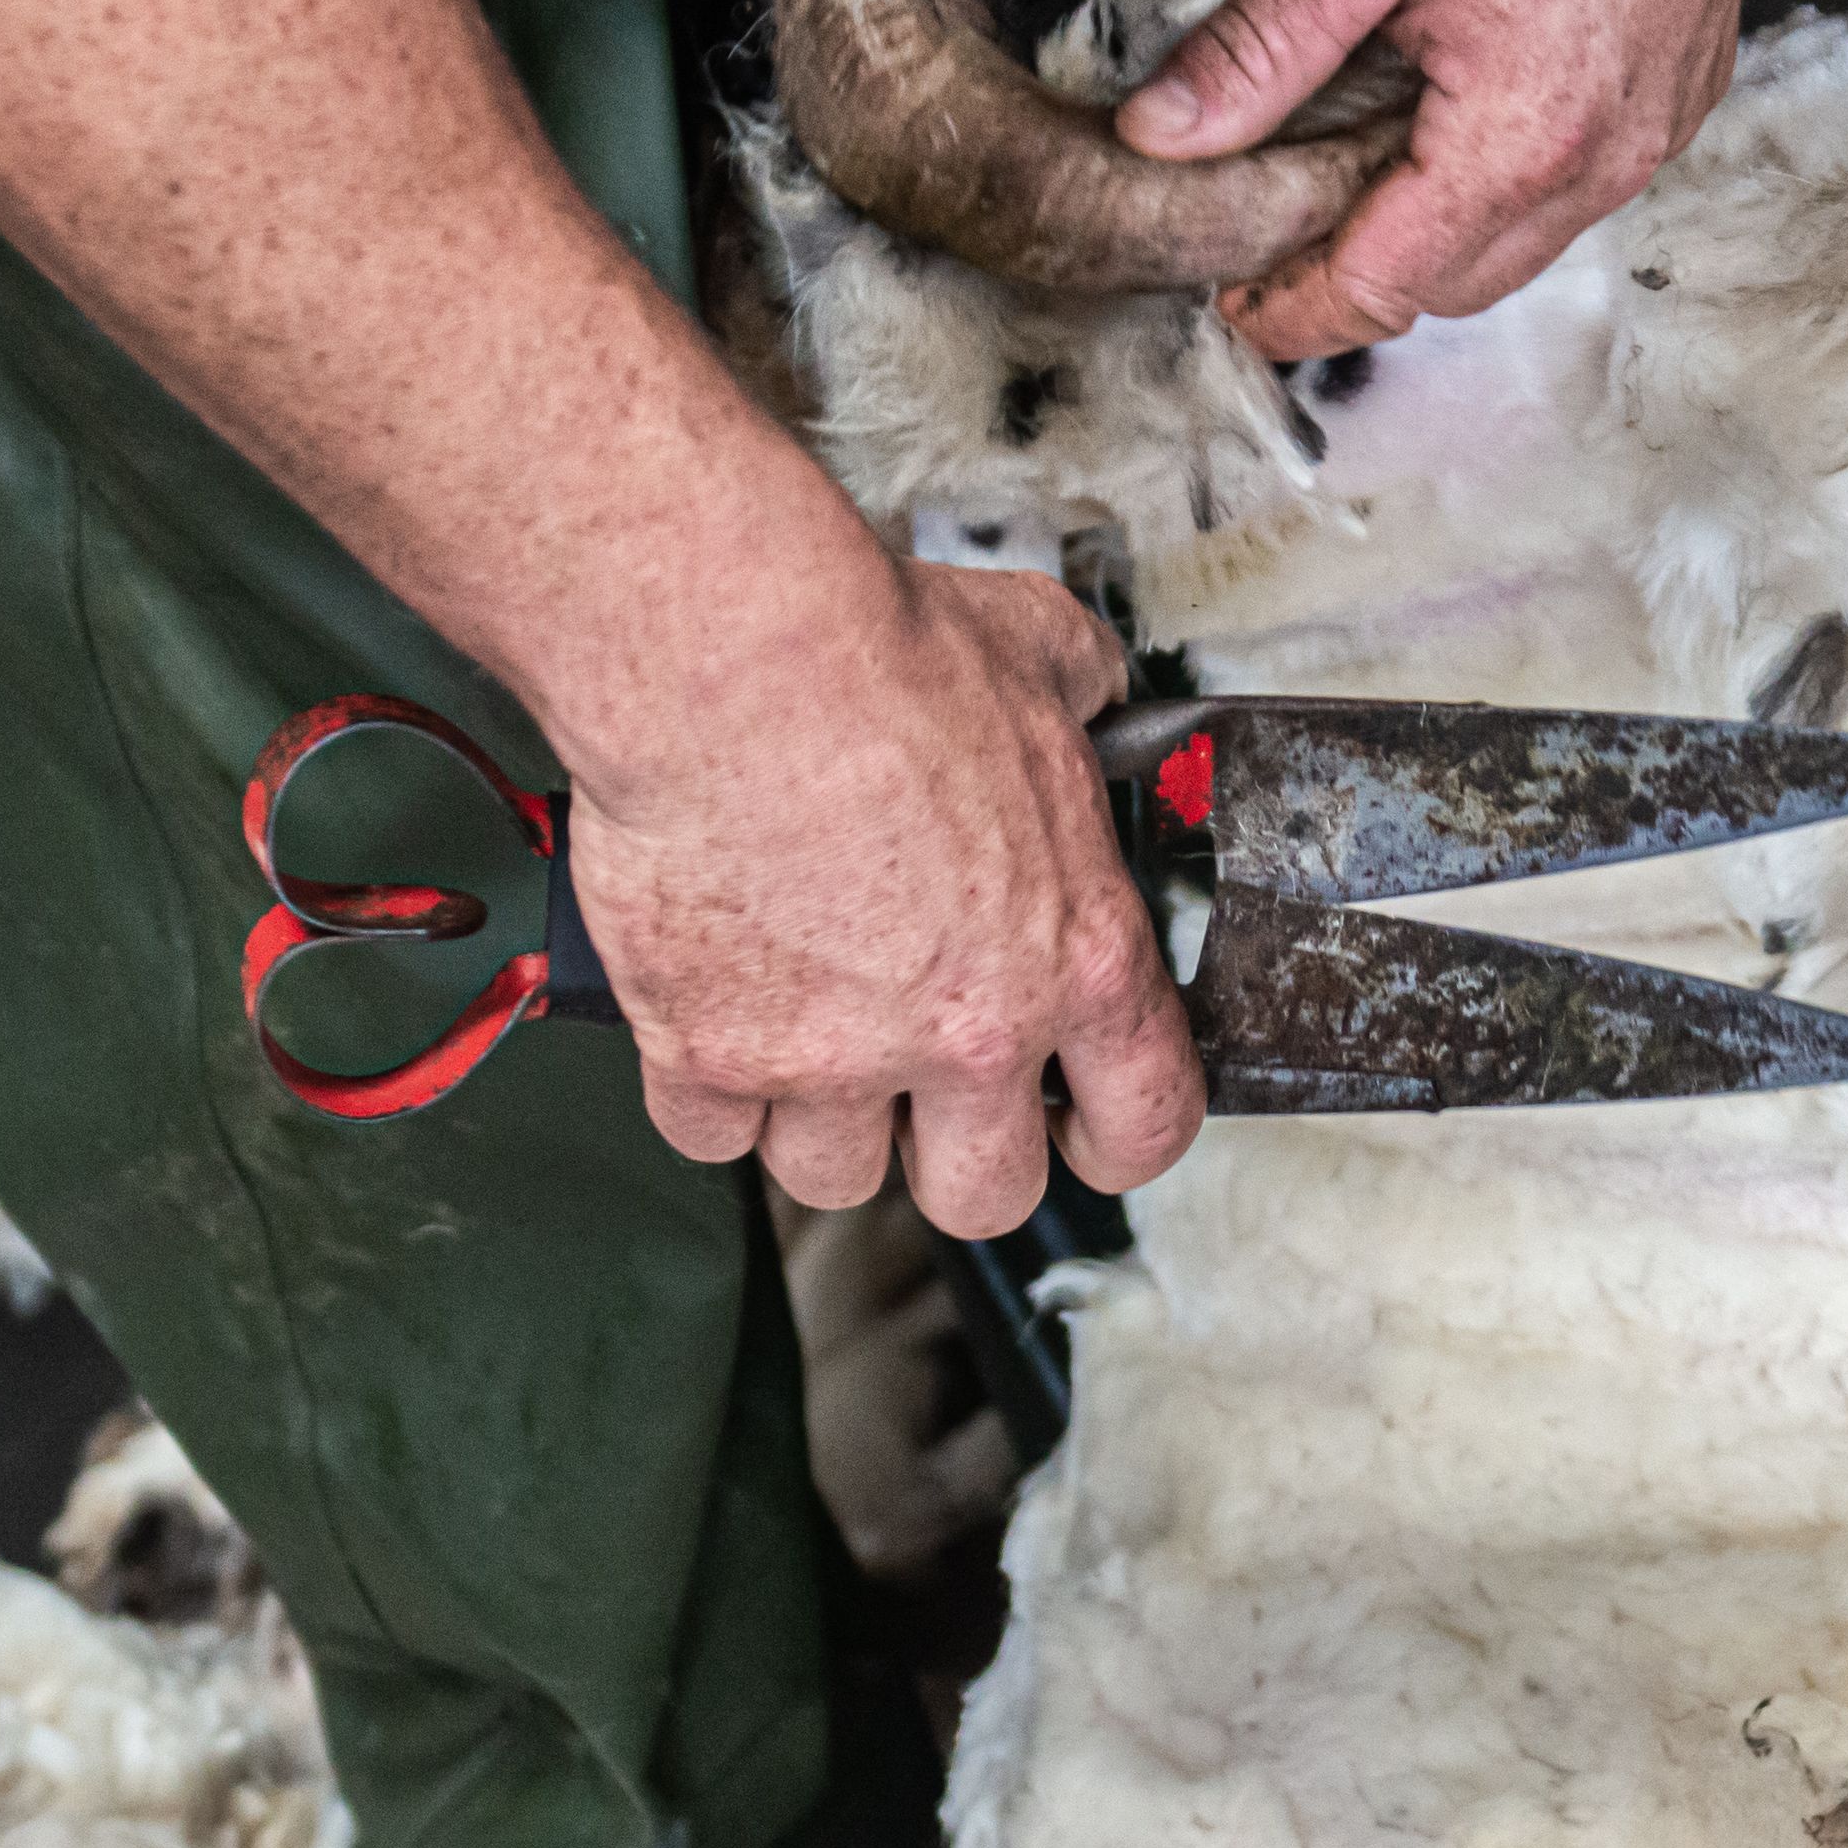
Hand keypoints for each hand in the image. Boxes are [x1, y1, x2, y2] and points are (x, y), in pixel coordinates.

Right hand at [561, 558, 1201, 1236]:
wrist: (730, 657)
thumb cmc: (876, 653)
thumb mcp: (1037, 652)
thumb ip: (1080, 694)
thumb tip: (1087, 689)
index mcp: (1074, 956)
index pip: (1144, 1120)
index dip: (1116, 1141)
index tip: (1085, 1132)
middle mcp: (967, 1033)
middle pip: (982, 1195)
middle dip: (951, 1157)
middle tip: (919, 1093)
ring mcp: (834, 1059)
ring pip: (832, 1175)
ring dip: (817, 1119)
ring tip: (799, 1027)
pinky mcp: (710, 1055)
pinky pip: (710, 1134)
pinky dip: (703, 1087)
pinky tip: (709, 1011)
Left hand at [1111, 0, 1761, 362]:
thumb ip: (1261, 43)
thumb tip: (1159, 136)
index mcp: (1524, 129)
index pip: (1383, 288)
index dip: (1292, 306)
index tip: (1228, 294)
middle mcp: (1610, 155)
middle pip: (1452, 287)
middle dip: (1357, 276)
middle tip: (1272, 227)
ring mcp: (1661, 130)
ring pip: (1523, 245)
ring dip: (1435, 230)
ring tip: (1356, 162)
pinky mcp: (1687, 95)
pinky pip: (1582, 184)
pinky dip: (1508, 178)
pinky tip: (1456, 104)